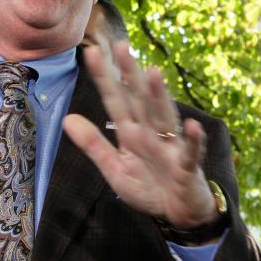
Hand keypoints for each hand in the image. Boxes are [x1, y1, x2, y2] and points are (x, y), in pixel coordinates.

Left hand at [64, 41, 217, 228]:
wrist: (180, 214)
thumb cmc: (149, 188)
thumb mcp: (115, 169)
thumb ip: (94, 145)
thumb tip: (68, 118)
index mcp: (132, 133)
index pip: (116, 101)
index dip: (104, 78)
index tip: (91, 52)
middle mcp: (151, 134)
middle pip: (139, 101)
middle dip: (130, 75)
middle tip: (121, 46)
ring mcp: (170, 148)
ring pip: (164, 118)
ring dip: (160, 97)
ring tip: (153, 73)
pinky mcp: (187, 167)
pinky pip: (190, 152)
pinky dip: (193, 140)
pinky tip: (192, 125)